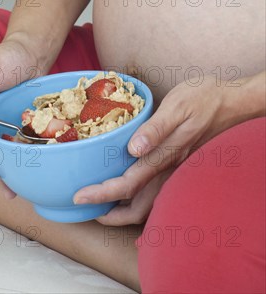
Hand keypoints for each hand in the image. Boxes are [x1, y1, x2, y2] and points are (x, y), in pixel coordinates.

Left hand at [74, 76, 239, 224]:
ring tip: (103, 207)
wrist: (232, 102)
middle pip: (139, 207)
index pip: (128, 184)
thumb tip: (133, 149)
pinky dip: (142, 202)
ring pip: (150, 205)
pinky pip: (160, 194)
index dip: (102, 194)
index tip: (79, 197)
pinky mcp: (180, 165)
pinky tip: (131, 197)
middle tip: (86, 209)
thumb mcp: (178, 106)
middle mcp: (170, 170)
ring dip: (125, 212)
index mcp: (165, 156)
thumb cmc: (203, 98)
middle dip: (111, 214)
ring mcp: (177, 171)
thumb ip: (156, 129)